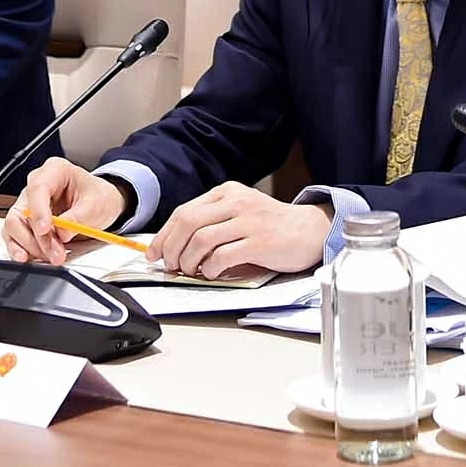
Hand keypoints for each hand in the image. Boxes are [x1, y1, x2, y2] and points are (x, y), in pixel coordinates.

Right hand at [2, 158, 125, 265]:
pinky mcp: (26, 222)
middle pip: (23, 212)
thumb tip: (61, 232)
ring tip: (52, 257)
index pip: (37, 189)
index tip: (45, 230)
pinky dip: (22, 250)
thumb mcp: (96, 204)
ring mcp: (28, 204)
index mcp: (54, 171)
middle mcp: (36, 186)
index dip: (39, 211)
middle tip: (56, 253)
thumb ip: (78, 218)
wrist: (101, 205)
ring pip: (15, 227)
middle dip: (38, 237)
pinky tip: (32, 258)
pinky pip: (15, 237)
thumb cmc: (97, 197)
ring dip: (31, 247)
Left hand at [150, 183, 332, 277]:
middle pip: (187, 223)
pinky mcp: (259, 241)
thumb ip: (212, 223)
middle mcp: (235, 202)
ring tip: (191, 271)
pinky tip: (212, 273)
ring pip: (200, 240)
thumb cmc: (271, 226)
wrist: (310, 229)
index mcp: (226, 193)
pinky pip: (222, 256)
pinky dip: (210, 268)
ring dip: (188, 261)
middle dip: (172, 249)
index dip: (164, 235)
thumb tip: (176, 246)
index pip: (183, 212)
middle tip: (171, 266)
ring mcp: (248, 221)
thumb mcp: (239, 213)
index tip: (154, 253)